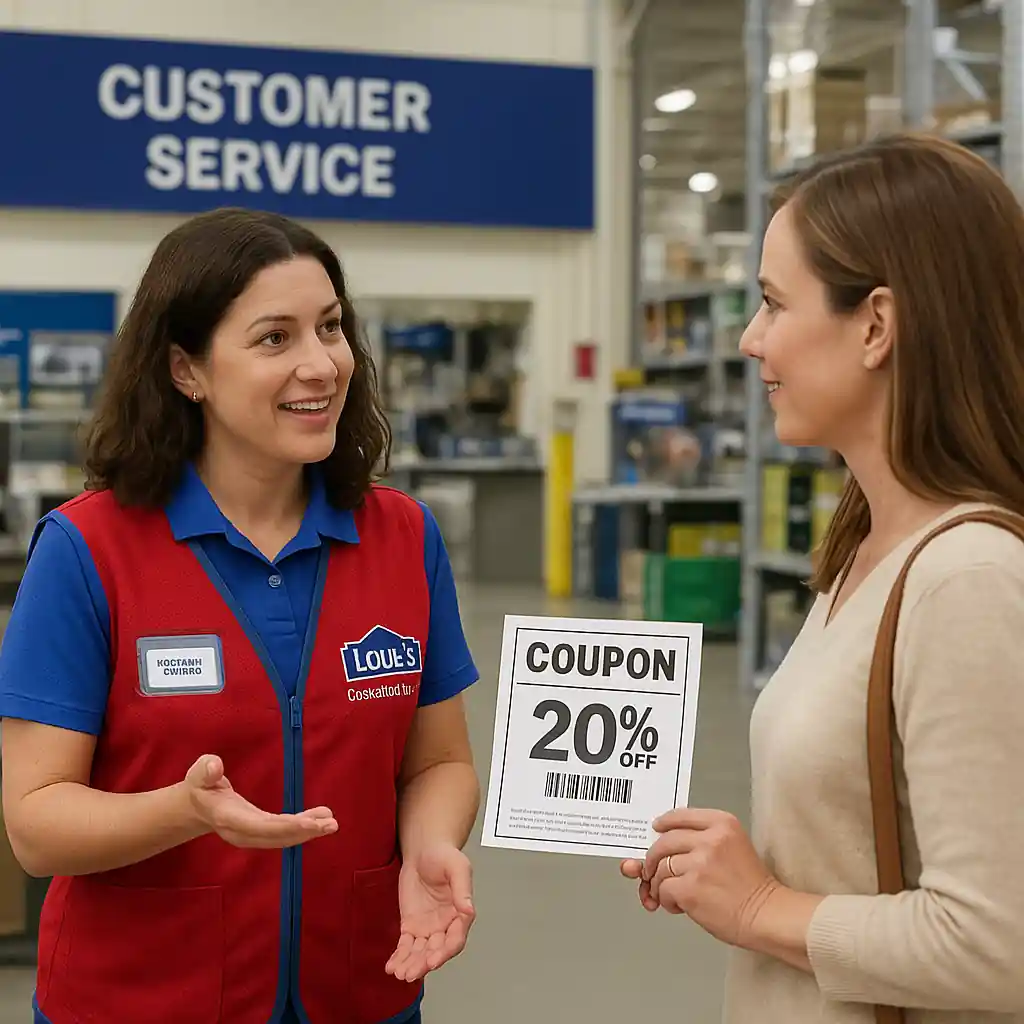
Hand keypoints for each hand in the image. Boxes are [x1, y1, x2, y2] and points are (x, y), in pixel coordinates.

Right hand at [184, 754, 337, 848]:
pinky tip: (321, 819)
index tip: (309, 824)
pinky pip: (283, 833)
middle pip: (275, 836)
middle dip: (304, 832)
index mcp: (228, 817)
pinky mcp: (260, 832)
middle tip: (330, 824)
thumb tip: (214, 766)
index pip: (259, 826)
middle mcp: (242, 832)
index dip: (284, 827)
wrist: (196, 806)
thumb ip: (206, 770)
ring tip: (331, 823)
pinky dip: (303, 828)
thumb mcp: (199, 773)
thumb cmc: (201, 785)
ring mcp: (252, 835)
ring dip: (308, 832)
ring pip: (282, 838)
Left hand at [386, 844, 475, 982]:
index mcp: (460, 914)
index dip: (445, 952)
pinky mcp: (411, 926)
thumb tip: (468, 909)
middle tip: (411, 973)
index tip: (433, 960)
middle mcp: (445, 925)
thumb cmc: (443, 855)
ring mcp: (428, 928)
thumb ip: (462, 888)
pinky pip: (406, 945)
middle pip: (436, 951)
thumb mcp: (457, 867)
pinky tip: (391, 966)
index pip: (455, 939)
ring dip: (411, 964)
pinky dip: (399, 957)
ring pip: (420, 952)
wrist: (423, 849)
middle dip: (423, 963)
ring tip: (399, 973)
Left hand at [620, 808, 780, 949]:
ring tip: (671, 895)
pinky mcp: (690, 887)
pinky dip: (666, 900)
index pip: (682, 815)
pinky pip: (664, 889)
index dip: (665, 823)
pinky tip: (679, 907)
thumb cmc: (753, 887)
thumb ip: (705, 840)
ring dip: (660, 883)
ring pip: (661, 867)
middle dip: (653, 858)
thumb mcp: (734, 846)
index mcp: (723, 824)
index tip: (657, 828)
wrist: (768, 915)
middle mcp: (711, 838)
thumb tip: (671, 846)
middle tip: (652, 871)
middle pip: (665, 841)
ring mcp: (699, 862)